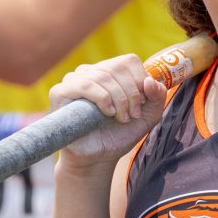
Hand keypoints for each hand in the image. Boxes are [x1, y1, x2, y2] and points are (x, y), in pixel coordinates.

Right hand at [49, 54, 166, 167]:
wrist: (100, 156)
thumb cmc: (122, 133)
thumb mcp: (149, 115)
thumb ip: (157, 97)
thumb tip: (150, 81)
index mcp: (111, 71)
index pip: (129, 61)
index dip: (140, 81)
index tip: (142, 103)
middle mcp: (92, 71)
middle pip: (117, 68)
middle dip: (131, 94)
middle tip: (133, 115)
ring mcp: (74, 80)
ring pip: (103, 76)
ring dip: (119, 99)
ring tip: (122, 118)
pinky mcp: (60, 92)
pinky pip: (84, 84)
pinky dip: (102, 98)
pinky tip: (108, 113)